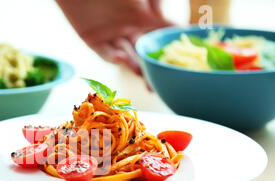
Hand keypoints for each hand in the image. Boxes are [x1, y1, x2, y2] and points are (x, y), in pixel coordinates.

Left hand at [57, 0, 172, 74]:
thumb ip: (155, 1)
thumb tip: (164, 18)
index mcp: (141, 15)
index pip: (160, 33)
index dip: (170, 43)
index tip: (182, 56)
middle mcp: (128, 27)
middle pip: (143, 52)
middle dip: (152, 67)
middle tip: (161, 79)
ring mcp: (110, 34)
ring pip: (125, 55)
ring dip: (134, 66)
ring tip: (142, 74)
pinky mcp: (92, 38)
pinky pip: (104, 52)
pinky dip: (112, 57)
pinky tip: (120, 57)